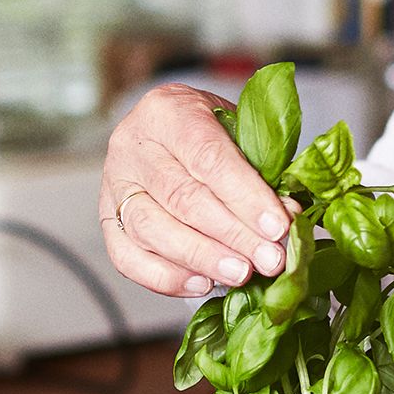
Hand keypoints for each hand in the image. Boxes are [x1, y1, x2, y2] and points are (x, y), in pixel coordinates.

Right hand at [100, 85, 293, 297]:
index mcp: (167, 110)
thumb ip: (262, 170)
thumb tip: (288, 216)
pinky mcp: (105, 221)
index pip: (207, 157)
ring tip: (241, 273)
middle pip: (181, 197)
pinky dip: (166, 277)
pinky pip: (128, 258)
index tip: (278, 226)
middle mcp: (131, 145)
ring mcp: (113, 185)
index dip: (245, 196)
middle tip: (269, 259)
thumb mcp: (238, 132)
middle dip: (232, 234)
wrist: (169, 132)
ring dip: (202, 258)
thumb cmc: (211, 132)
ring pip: (151, 229)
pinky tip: (203, 283)